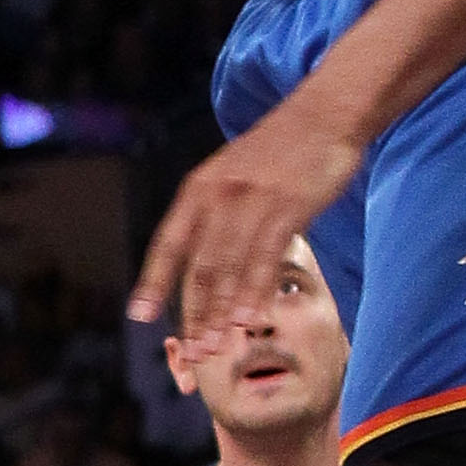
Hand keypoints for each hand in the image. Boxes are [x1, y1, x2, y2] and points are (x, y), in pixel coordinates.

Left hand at [129, 86, 362, 344]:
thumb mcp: (235, 174)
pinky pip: (265, 257)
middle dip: (194, 314)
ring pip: (229, 268)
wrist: (326, 113)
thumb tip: (211, 260)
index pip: (168, 243)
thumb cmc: (283, 150)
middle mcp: (218, 195)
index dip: (153, 281)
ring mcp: (251, 201)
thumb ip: (219, 213)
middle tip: (192, 353)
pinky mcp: (286, 206)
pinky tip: (248, 318)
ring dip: (221, 313)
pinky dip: (254, 291)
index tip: (139, 316)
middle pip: (199, 267)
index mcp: (200, 188)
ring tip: (215, 348)